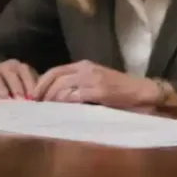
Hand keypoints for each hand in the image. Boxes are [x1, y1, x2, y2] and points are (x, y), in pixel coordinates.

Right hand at [0, 59, 37, 97]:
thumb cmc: (13, 84)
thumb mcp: (24, 83)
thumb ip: (32, 89)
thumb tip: (40, 100)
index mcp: (21, 67)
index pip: (27, 75)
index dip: (31, 86)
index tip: (34, 98)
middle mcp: (8, 67)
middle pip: (13, 76)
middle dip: (18, 89)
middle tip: (21, 101)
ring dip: (2, 90)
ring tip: (6, 100)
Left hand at [31, 60, 160, 108]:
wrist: (143, 91)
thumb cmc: (120, 89)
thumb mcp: (96, 81)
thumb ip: (78, 84)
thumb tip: (54, 96)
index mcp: (85, 65)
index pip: (54, 71)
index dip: (40, 84)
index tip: (33, 98)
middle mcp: (87, 69)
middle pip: (54, 78)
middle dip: (42, 93)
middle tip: (37, 107)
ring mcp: (94, 79)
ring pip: (62, 86)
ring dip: (51, 100)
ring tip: (47, 111)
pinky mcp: (100, 91)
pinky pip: (75, 96)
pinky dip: (65, 103)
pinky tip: (62, 111)